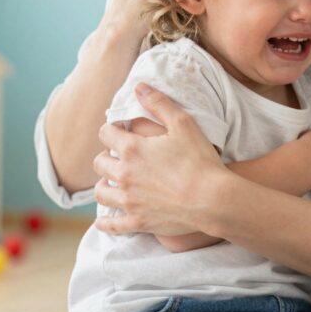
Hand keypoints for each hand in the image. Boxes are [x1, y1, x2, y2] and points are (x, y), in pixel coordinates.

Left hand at [93, 83, 226, 236]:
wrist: (211, 199)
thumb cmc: (199, 160)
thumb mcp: (184, 123)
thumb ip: (159, 103)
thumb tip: (139, 86)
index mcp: (131, 148)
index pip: (105, 133)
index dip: (111, 129)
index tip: (119, 131)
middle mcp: (123, 174)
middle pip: (99, 163)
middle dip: (105, 156)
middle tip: (118, 156)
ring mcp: (128, 200)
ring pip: (100, 193)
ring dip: (104, 185)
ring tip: (114, 182)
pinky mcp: (136, 221)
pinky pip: (111, 225)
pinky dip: (105, 222)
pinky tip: (104, 220)